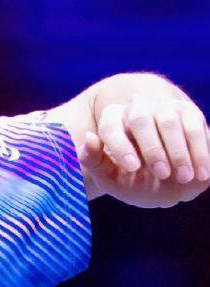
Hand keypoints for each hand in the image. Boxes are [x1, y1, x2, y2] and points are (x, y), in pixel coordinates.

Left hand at [79, 93, 209, 207]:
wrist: (165, 179)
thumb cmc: (131, 179)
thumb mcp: (108, 176)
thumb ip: (93, 160)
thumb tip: (88, 137)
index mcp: (111, 121)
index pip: (110, 127)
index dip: (120, 146)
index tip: (132, 167)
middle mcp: (136, 108)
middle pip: (140, 120)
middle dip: (152, 149)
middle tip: (161, 174)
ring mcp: (164, 107)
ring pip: (170, 122)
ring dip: (179, 151)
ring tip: (184, 177)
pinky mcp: (189, 113)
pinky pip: (195, 128)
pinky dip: (200, 151)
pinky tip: (202, 173)